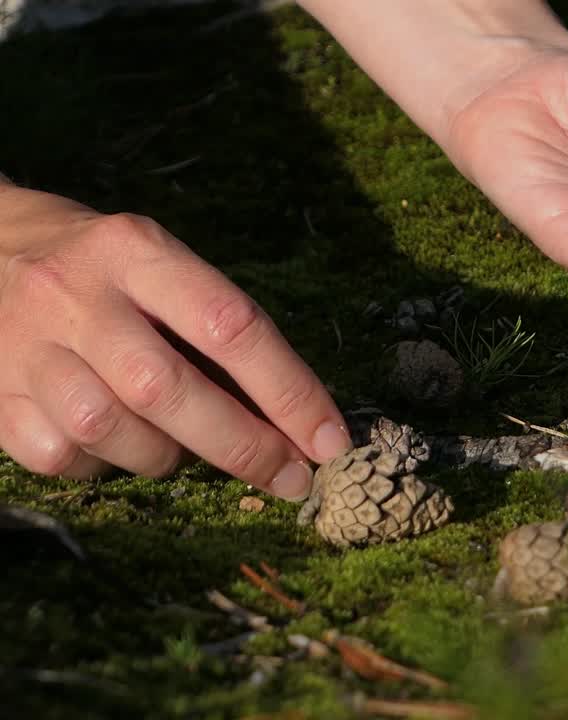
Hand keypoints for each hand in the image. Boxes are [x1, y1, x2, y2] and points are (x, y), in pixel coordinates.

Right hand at [0, 185, 351, 497]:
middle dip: (243, 446)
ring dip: (167, 457)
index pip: (231, 325)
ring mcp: (25, 346)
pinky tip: (112, 441)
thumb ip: (217, 329)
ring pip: (113, 431)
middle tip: (291, 478)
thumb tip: (296, 420)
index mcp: (137, 251)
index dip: (289, 391)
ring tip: (182, 444)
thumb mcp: (160, 266)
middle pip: (169, 388)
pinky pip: (62, 456)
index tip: (330, 440)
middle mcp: (77, 294)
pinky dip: (102, 465)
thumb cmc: (101, 268)